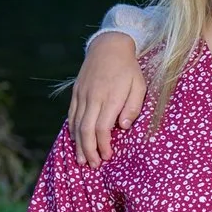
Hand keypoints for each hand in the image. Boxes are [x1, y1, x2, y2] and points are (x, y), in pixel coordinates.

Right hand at [68, 31, 147, 167]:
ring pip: (76, 124)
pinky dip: (72, 130)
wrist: (109, 46)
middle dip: (88, 150)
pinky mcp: (76, 92)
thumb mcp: (139, 86)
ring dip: (78, 144)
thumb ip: (133, 107)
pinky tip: (75, 141)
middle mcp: (93, 98)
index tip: (108, 157)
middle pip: (85, 130)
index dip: (103, 145)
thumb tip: (123, 127)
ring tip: (82, 160)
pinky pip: (71, 115)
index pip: (102, 128)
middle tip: (93, 165)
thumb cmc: (129, 69)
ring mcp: (82, 95)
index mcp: (110, 98)